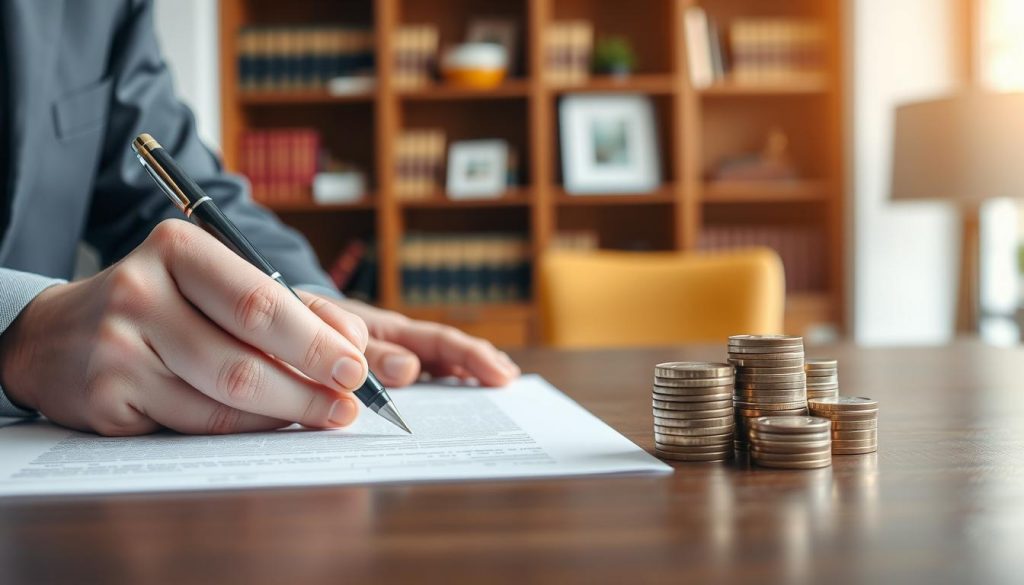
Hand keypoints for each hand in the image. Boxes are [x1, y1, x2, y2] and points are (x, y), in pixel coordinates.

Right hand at [0, 220, 370, 435]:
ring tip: (323, 415)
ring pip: (223, 399)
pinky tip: (271, 423)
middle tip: (349, 405)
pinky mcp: (106, 399)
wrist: (56, 334)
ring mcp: (119, 349)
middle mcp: (141, 293)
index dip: (315, 341)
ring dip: (284, 413)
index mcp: (179, 250)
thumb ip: (289, 305)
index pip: (260, 302)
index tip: (357, 367)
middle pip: (244, 357)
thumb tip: (353, 342)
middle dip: (309, 387)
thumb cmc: (162, 303)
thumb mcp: (217, 282)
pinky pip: (195, 423)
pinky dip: (244, 428)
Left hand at [305, 296, 519, 387]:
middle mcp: (395, 342)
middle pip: (446, 353)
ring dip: (462, 379)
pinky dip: (436, 389)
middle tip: (509, 382)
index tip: (499, 374)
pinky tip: (453, 402)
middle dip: (479, 365)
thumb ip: (366, 350)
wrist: (276, 321)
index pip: (440, 342)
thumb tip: (410, 370)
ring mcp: (387, 357)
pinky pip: (412, 381)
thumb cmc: (305, 322)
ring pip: (433, 368)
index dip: (471, 356)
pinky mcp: (376, 374)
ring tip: (495, 388)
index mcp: (388, 329)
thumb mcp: (330, 329)